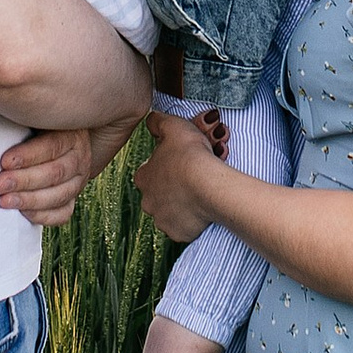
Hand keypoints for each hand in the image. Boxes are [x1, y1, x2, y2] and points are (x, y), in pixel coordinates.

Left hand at [0, 120, 130, 231]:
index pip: (53, 146)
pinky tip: (24, 213)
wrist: (50, 137)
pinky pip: (63, 213)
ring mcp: (78, 180)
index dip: (29, 155)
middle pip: (56, 173)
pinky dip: (44, 216)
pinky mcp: (71, 198)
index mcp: (71, 133)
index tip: (4, 161)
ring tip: (4, 202)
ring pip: (60, 195)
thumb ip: (15, 108)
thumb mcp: (30, 113)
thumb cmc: (31, 123)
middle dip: (24, 181)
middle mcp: (80, 157)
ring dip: (30, 200)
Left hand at [137, 108, 226, 246]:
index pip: (148, 171)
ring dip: (181, 204)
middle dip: (172, 187)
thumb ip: (158, 121)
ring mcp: (162, 220)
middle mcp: (147, 202)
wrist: (210, 186)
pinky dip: (191, 220)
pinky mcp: (178, 233)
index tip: (179, 162)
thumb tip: (151, 119)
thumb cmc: (191, 155)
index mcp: (143, 178)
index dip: (164, 165)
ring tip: (199, 193)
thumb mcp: (174, 126)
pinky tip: (202, 208)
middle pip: (158, 194)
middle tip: (191, 178)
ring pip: (170, 211)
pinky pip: (183, 226)